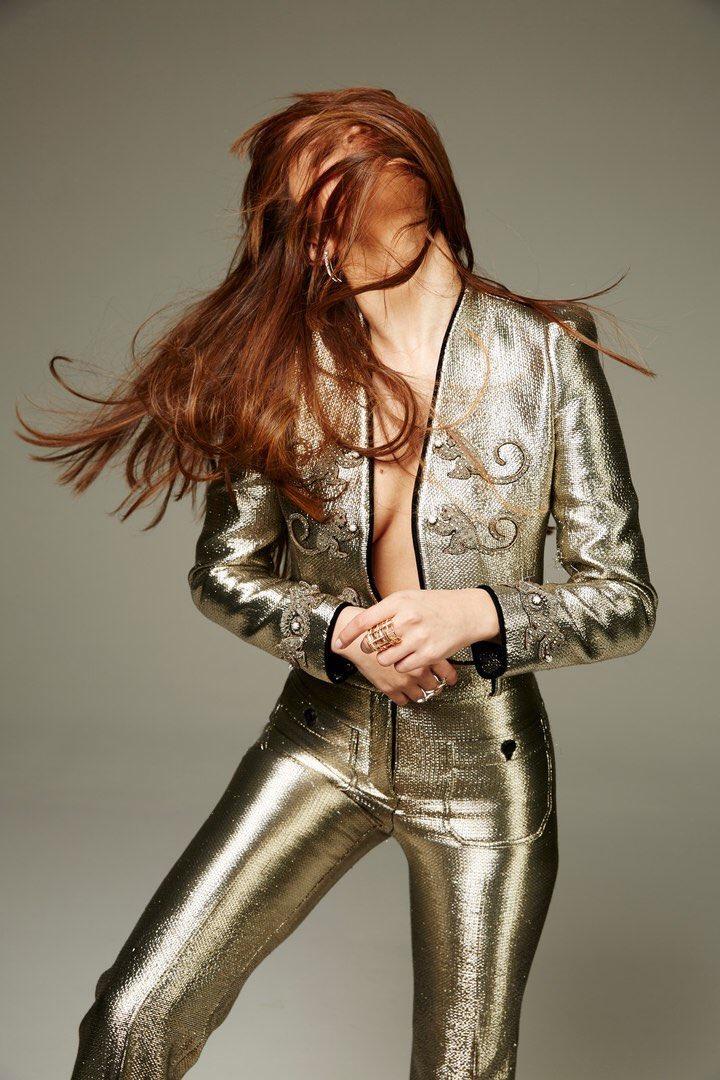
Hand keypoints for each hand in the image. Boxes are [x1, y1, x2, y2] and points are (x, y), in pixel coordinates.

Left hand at [331, 604, 457, 704]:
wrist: (466, 613)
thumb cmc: (435, 605)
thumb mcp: (408, 597)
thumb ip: (385, 610)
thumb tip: (362, 626)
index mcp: (398, 602)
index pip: (364, 621)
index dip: (347, 634)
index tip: (338, 642)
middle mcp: (407, 619)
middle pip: (371, 642)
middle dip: (369, 647)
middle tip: (376, 644)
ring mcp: (418, 638)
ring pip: (384, 658)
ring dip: (385, 657)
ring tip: (396, 649)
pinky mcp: (428, 654)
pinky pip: (401, 666)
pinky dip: (401, 664)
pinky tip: (409, 654)